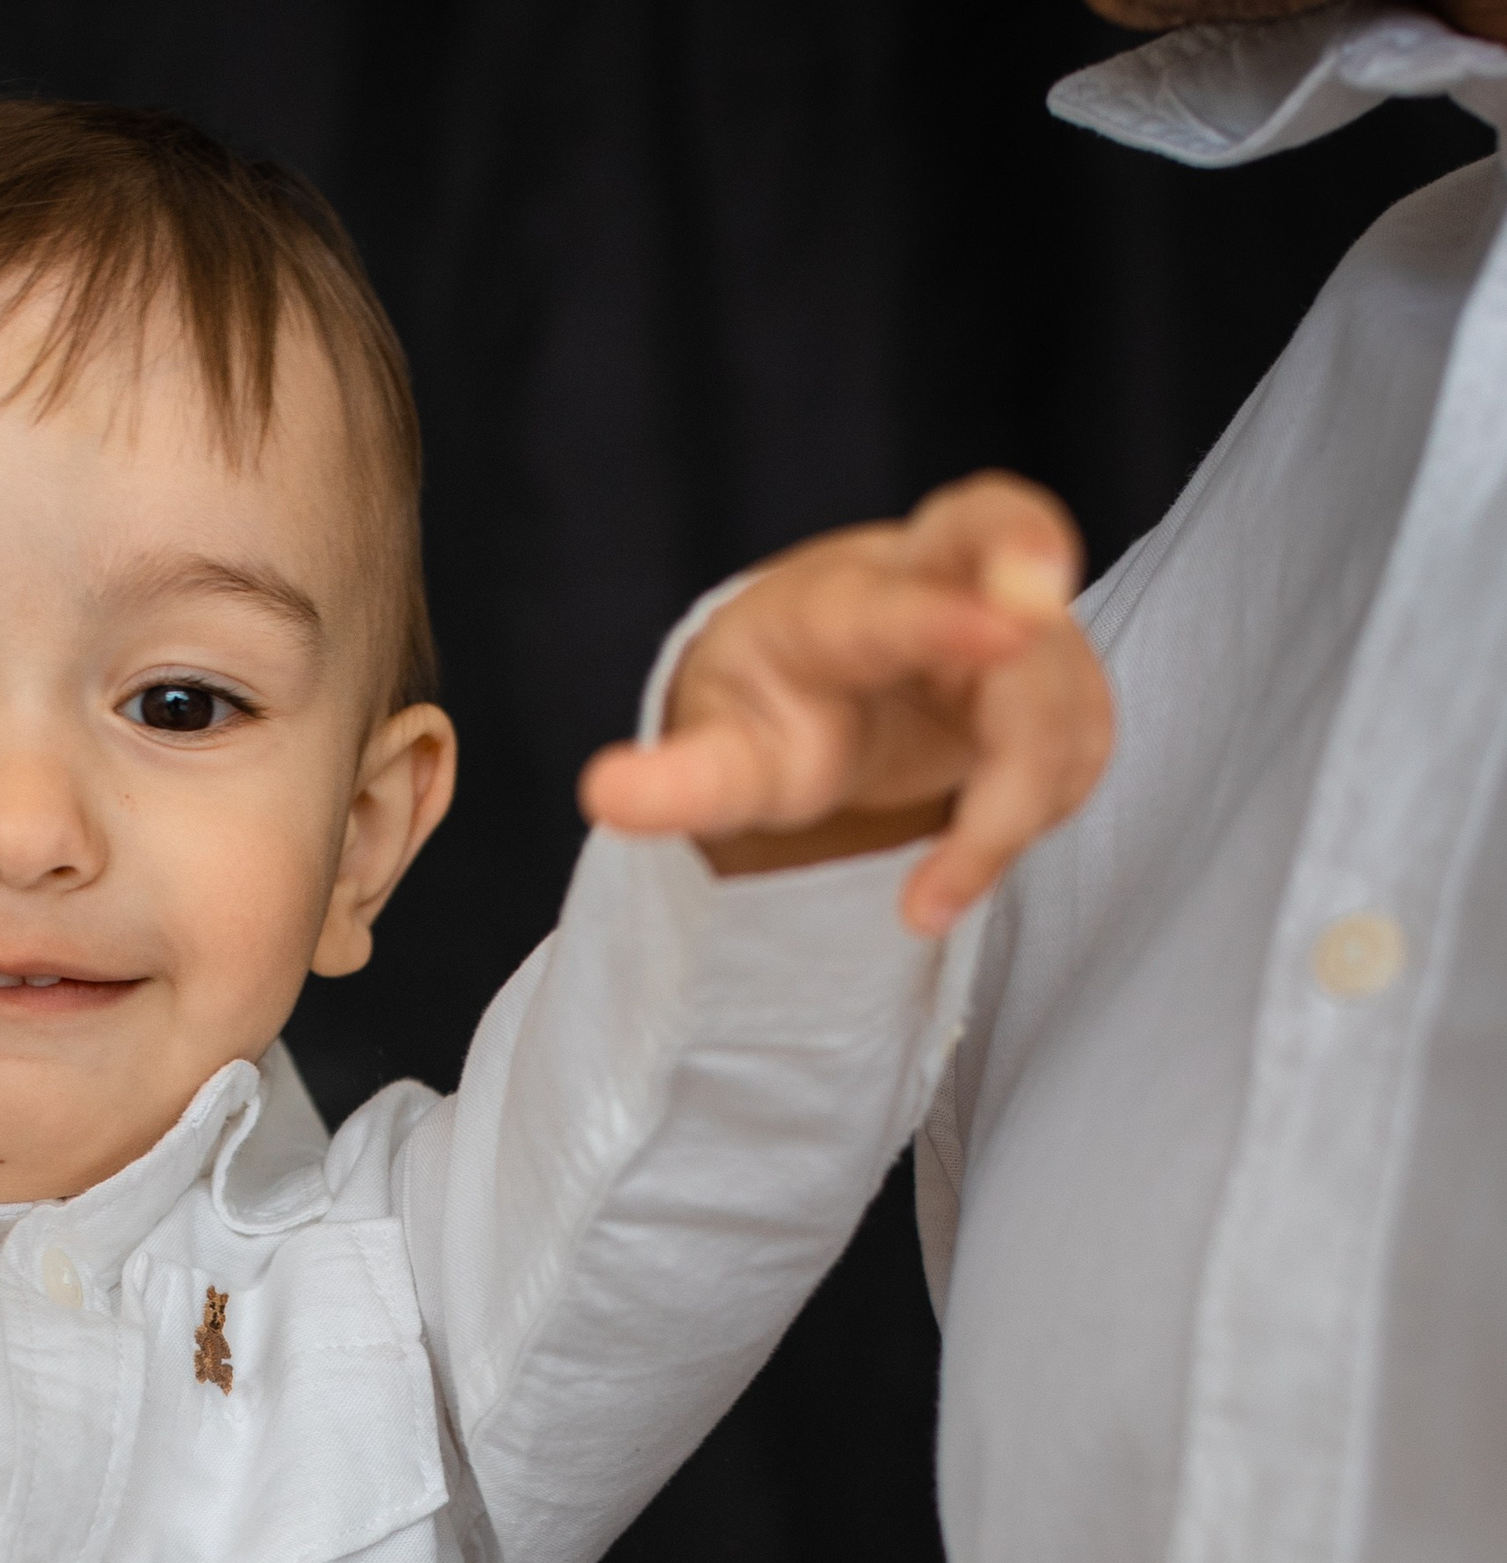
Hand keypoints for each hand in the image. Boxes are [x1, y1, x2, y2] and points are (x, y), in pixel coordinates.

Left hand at [579, 473, 1113, 934]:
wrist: (826, 690)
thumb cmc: (771, 714)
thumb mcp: (718, 752)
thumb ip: (678, 778)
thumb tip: (602, 794)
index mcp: (832, 604)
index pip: (888, 601)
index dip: (944, 615)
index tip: (1003, 622)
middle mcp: (931, 578)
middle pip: (1000, 542)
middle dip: (1031, 557)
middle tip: (1035, 602)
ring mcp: (1011, 618)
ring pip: (1055, 691)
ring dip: (1012, 808)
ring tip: (928, 899)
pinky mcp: (1059, 674)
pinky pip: (1081, 744)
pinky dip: (1039, 811)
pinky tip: (969, 852)